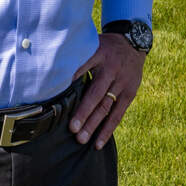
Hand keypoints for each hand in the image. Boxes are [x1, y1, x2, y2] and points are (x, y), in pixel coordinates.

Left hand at [68, 32, 145, 149]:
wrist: (133, 43)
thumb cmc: (104, 48)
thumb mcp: (91, 44)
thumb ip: (76, 58)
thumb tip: (52, 76)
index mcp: (98, 55)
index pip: (81, 69)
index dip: (70, 84)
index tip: (58, 99)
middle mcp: (111, 70)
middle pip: (96, 94)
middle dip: (83, 113)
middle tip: (72, 129)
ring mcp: (122, 83)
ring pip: (106, 107)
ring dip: (94, 125)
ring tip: (82, 139)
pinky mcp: (130, 93)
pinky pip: (118, 115)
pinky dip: (108, 130)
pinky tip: (98, 143)